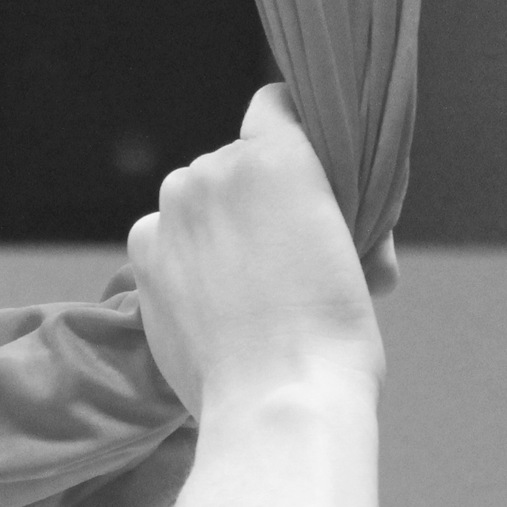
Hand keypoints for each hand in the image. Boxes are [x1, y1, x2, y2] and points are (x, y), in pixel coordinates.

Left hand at [127, 83, 383, 418]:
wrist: (277, 402)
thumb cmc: (334, 336)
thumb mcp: (361, 255)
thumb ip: (332, 213)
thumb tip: (330, 225)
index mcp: (277, 156)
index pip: (273, 104)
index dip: (288, 128)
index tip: (301, 164)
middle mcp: (213, 170)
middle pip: (233, 164)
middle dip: (257, 199)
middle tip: (288, 256)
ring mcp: (171, 213)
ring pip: (195, 202)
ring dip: (216, 228)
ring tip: (249, 290)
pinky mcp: (144, 255)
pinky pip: (166, 239)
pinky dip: (184, 261)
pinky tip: (212, 304)